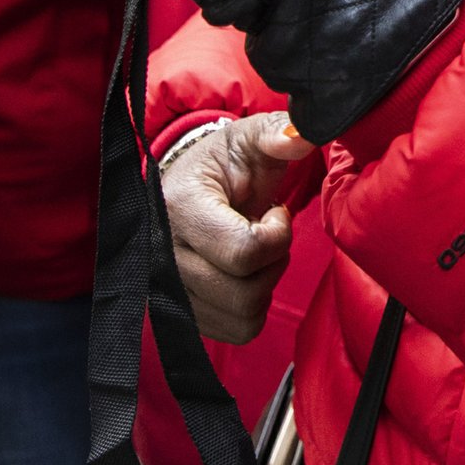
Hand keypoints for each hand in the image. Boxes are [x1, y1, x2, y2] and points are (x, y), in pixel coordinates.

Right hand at [161, 113, 310, 343]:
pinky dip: (252, 306)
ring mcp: (167, 289)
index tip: (273, 212)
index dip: (276, 235)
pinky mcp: (179, 312)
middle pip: (245, 293)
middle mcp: (163, 255)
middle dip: (273, 261)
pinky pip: (236, 330)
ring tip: (253, 251)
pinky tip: (243, 273)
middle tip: (265, 233)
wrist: (190, 186)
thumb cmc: (223, 163)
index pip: (244, 252)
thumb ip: (276, 133)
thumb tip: (301, 136)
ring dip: (263, 285)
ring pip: (243, 317)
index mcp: (180, 208)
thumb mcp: (248, 138)